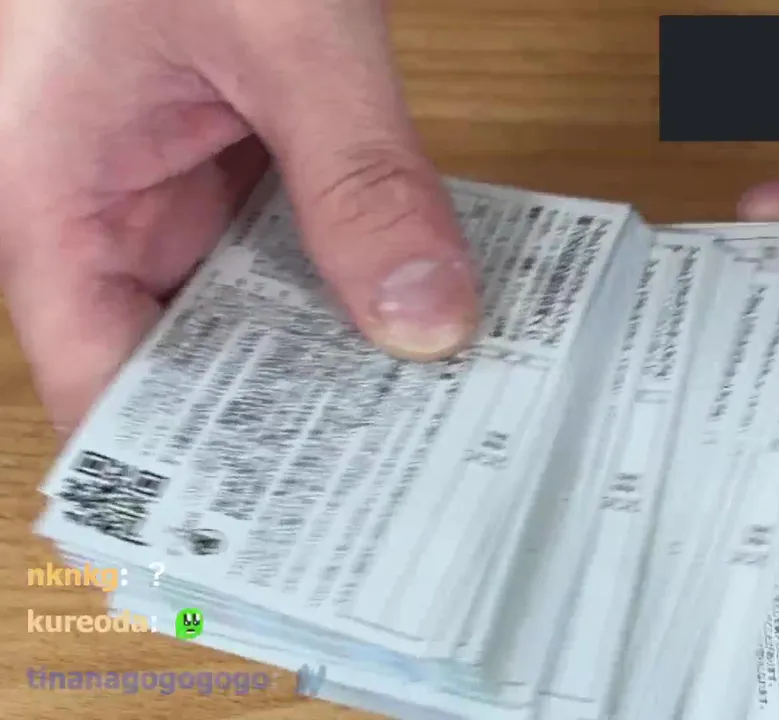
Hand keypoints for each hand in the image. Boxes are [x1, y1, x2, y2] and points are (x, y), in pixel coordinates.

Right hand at [0, 0, 479, 435]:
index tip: (290, 524)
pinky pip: (287, 251)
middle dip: (289, 422)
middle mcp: (106, 210)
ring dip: (330, 355)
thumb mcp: (291, 38)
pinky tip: (418, 322)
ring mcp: (172, 189)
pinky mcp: (230, 163)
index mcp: (55, 194)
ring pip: (247, 313)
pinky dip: (348, 284)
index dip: (185, 470)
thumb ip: (356, 176)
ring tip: (423, 422)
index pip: (98, 379)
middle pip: (186, 361)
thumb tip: (428, 321)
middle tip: (396, 482)